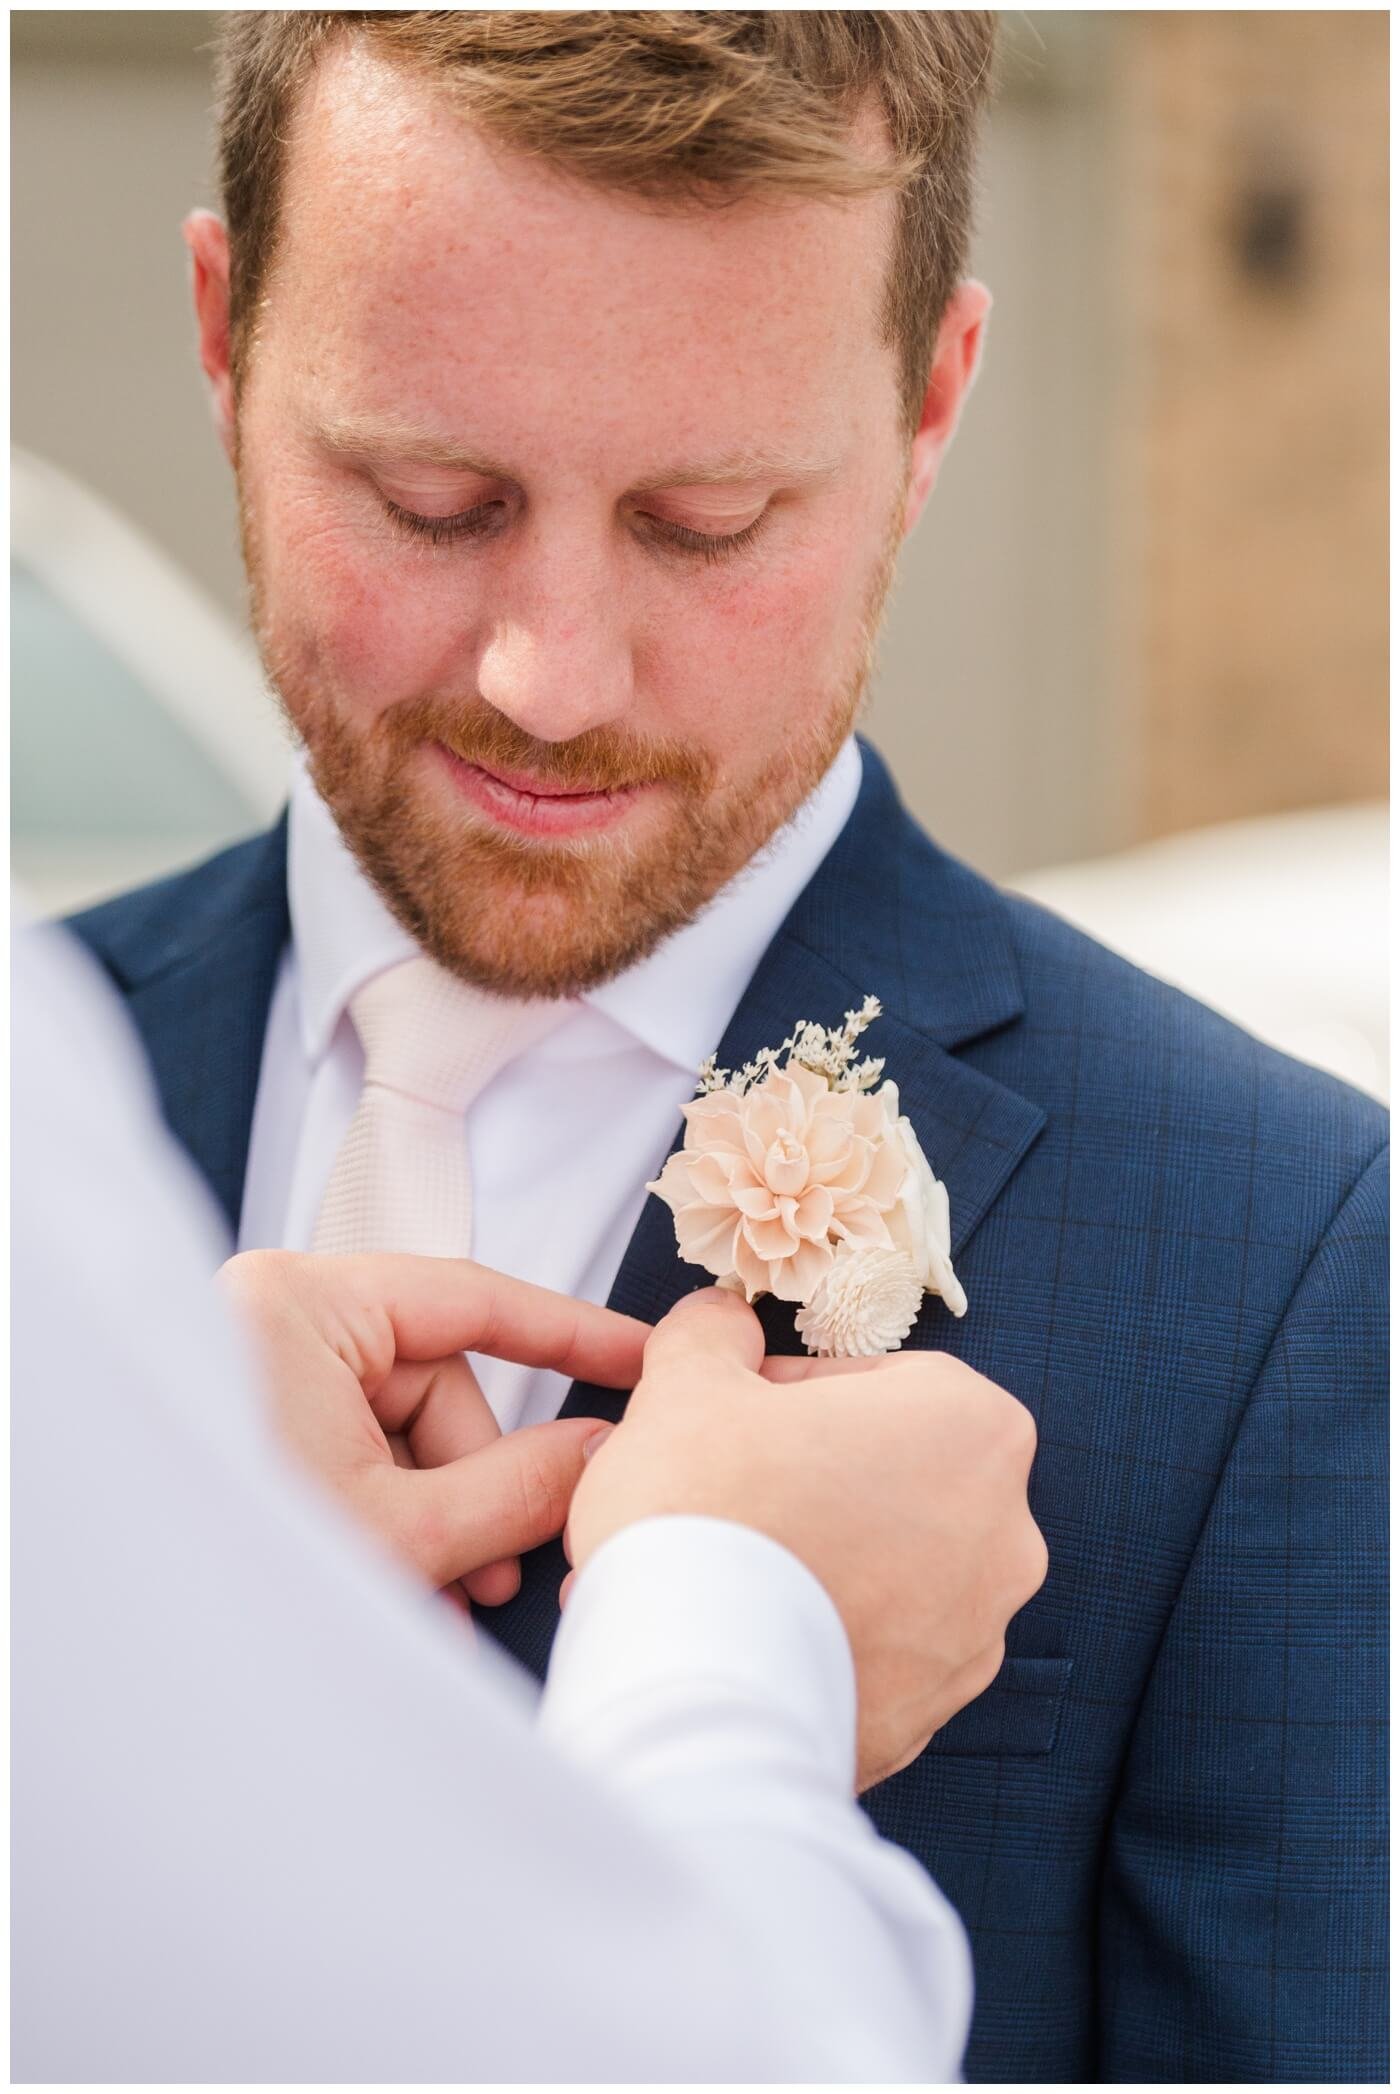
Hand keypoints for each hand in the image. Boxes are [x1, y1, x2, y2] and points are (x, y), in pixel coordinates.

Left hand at [218, 1251, 645, 1603]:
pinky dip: (387, 1529)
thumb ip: (524, 1484)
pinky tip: (405, 1603)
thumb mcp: (406, 1527)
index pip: (473, 1299)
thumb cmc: (231, 1563)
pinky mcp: (248, 1427)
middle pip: (438, 1388)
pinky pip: (353, 1462)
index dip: (571, 1334)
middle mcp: (274, 1324)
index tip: (639, 1355)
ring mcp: (257, 1376)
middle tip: (499, 1570)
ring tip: (442, 1608)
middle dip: (475, 1489)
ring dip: (435, 1528)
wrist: (125, 1636)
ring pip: (397, 1438)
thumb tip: (604, 1451)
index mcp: (302, 1306)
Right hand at [565, 1288, 1046, 1789]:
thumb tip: (720, 1324)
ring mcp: (976, 1633)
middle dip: (808, 1480)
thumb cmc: (703, 1516)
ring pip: (886, 1569)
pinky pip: (876, 1650)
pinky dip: (822, 1636)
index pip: (879, 1382)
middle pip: (890, 1477)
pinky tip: (747, 1631)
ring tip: (726, 1568)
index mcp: (972, 1426)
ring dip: (817, 1559)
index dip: (791, 1394)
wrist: (690, 1691)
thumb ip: (714, 1334)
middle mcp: (1004, 1532)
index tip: (733, 1415)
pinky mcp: (935, 1712)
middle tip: (723, 1491)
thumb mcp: (688, 1382)